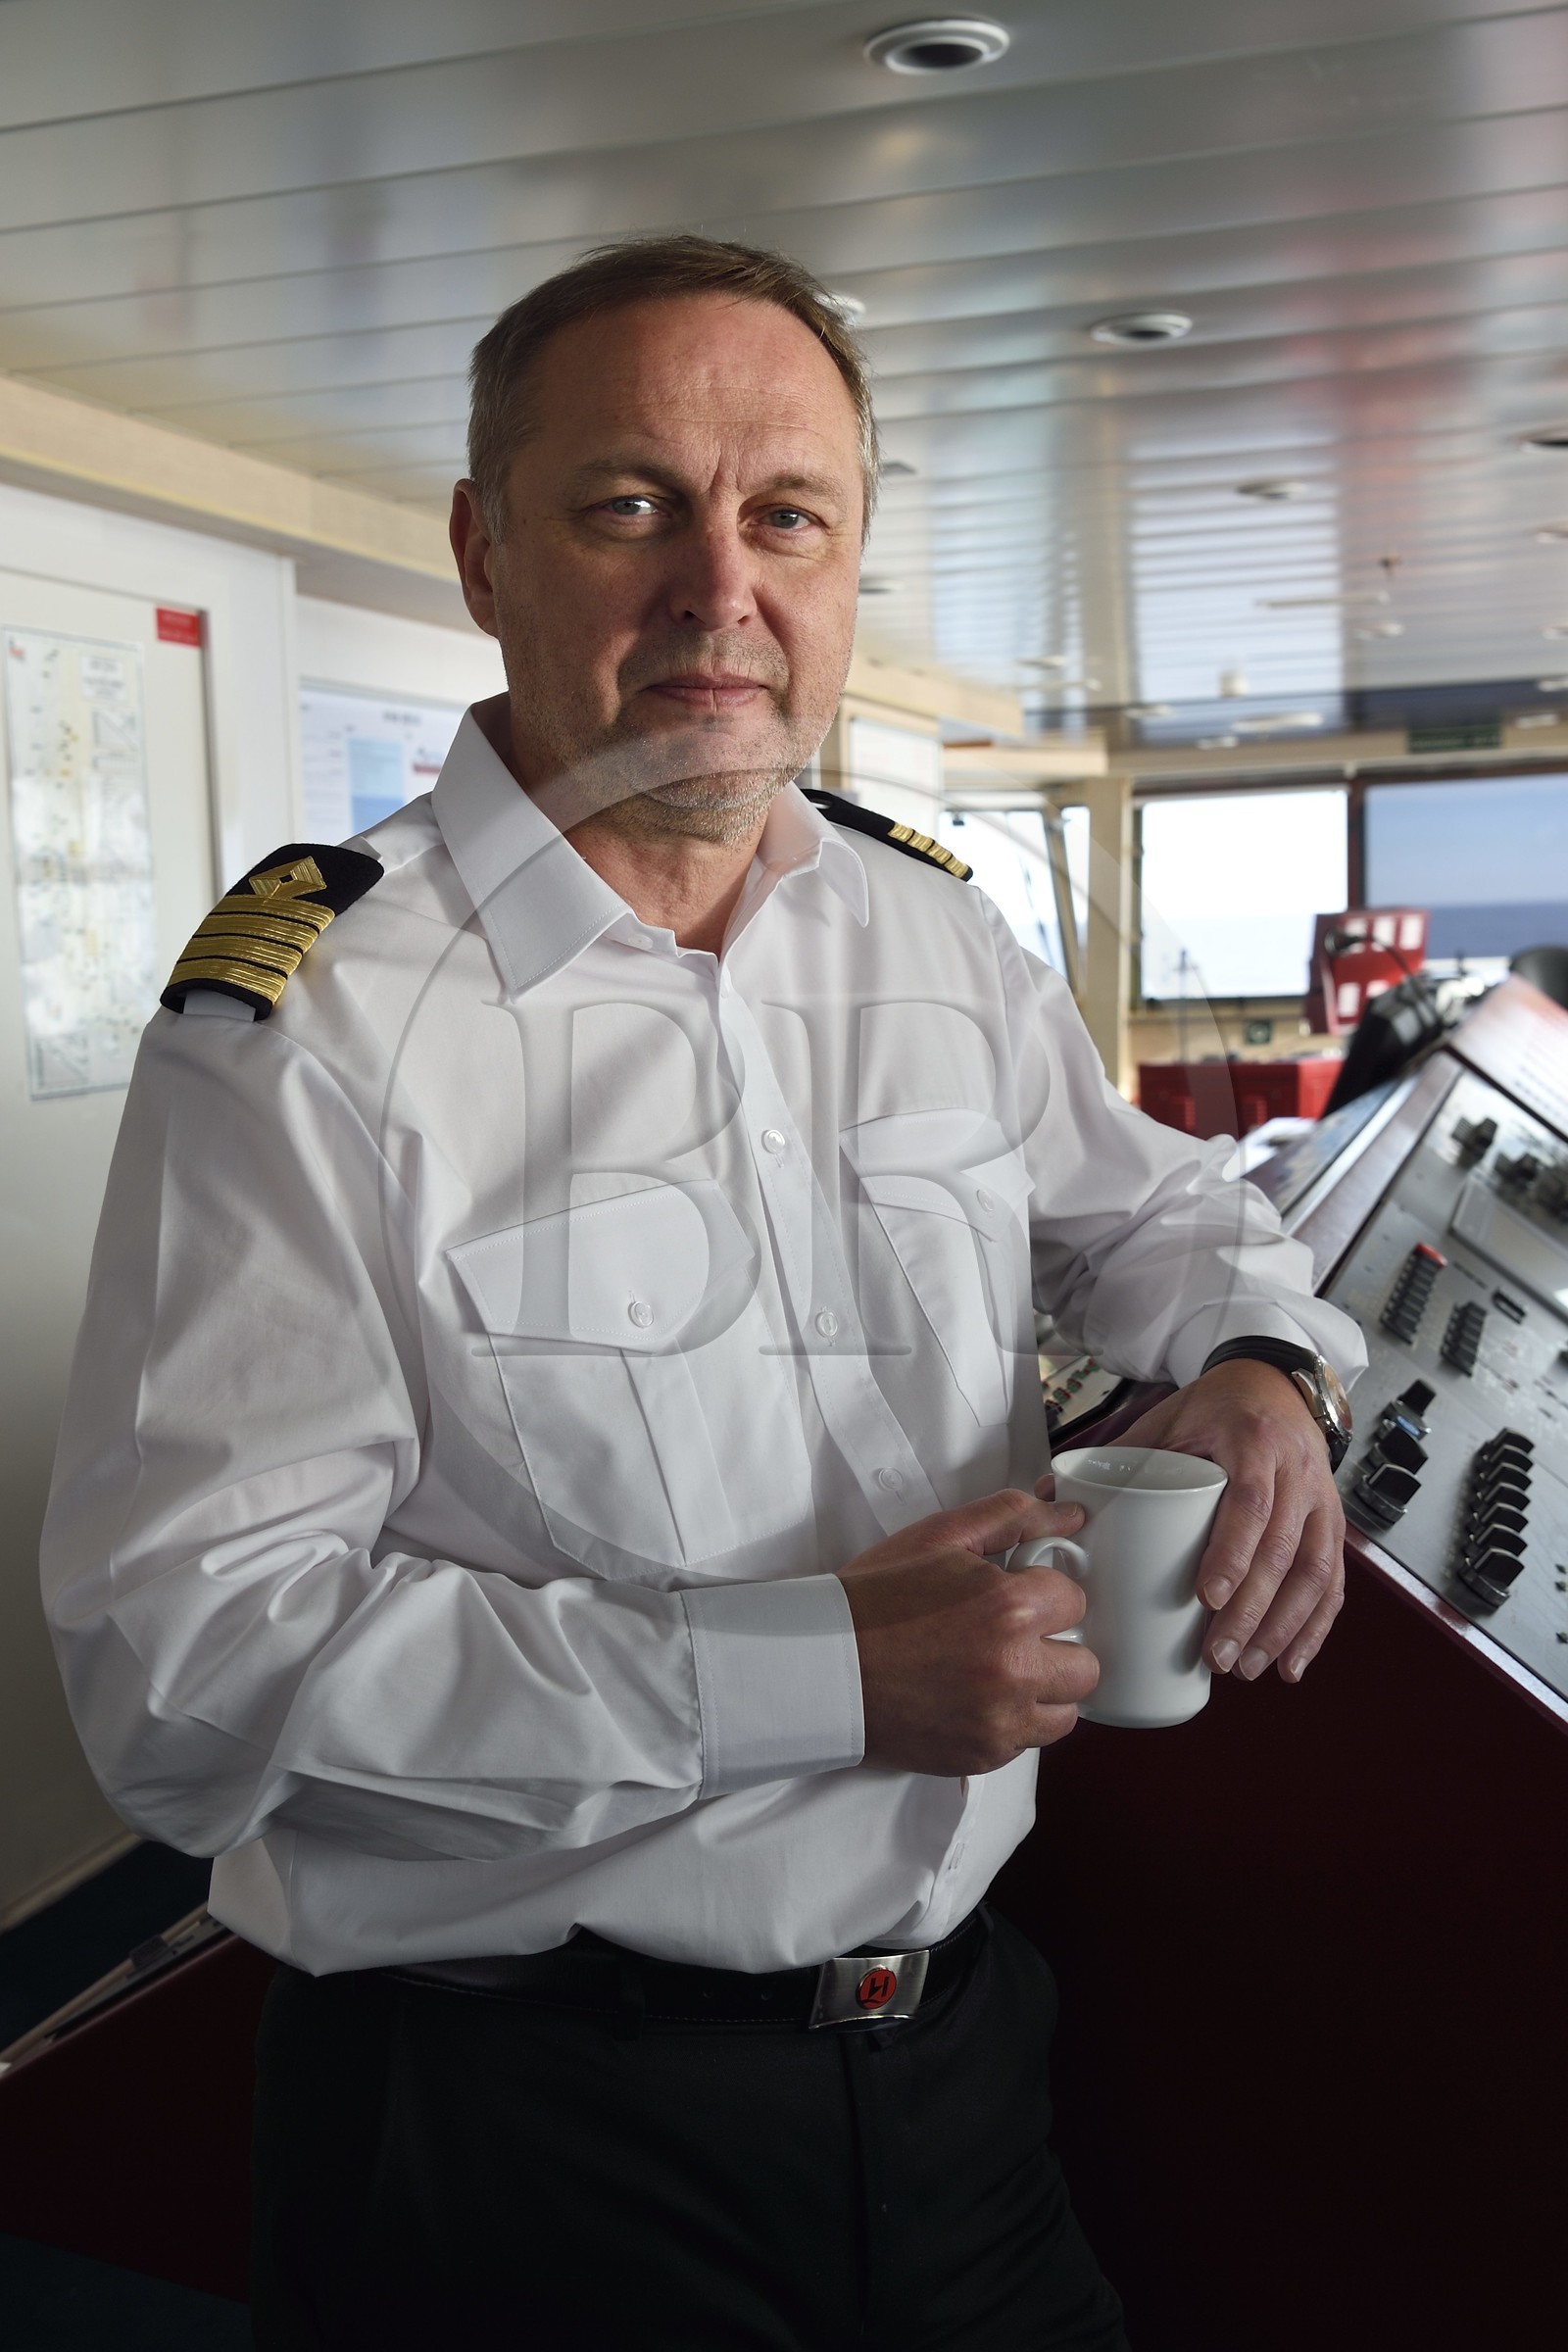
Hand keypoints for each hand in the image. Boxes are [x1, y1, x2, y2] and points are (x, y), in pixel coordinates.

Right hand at [839, 1489, 1097, 1775]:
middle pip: (1085, 1665)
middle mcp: (1012, 1670)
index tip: (1017, 1596)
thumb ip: (1011, 1517)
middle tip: (1016, 1636)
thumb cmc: (875, 1598)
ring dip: (1044, 1690)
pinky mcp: (983, 1756)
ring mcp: (999, 1721)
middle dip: (1056, 1645)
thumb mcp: (939, 1537)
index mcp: (1006, 1609)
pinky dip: (1012, 1721)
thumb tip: (1069, 1513)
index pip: (1074, 1600)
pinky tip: (976, 1697)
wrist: (822, 1665)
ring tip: (1001, 1671)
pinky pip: (1029, 1742)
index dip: (1044, 1593)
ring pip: (1066, 1712)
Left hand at [1113, 1360, 1345, 1684]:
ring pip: (1314, 1572)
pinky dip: (1316, 1627)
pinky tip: (1291, 1665)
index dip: (1232, 1554)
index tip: (1206, 1598)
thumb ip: (1118, 1457)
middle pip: (1282, 1550)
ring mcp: (1321, 1498)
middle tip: (1217, 1656)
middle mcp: (1296, 1469)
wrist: (1273, 1382)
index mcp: (1251, 1440)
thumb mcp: (1167, 1419)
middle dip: (1252, 1612)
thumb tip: (1047, 1500)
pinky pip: (1332, 1581)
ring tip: (1245, 1668)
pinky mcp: (1331, 1521)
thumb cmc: (1214, 1406)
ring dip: (1282, 1628)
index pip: (1249, 1502)